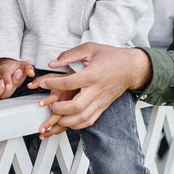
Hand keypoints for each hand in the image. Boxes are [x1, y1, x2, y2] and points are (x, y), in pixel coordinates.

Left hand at [31, 43, 151, 130]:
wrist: (131, 67)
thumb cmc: (111, 56)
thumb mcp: (90, 48)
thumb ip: (70, 55)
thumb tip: (53, 63)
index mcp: (93, 74)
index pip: (70, 83)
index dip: (53, 83)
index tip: (43, 83)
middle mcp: (97, 90)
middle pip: (76, 106)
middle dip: (59, 109)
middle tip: (49, 104)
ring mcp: (100, 101)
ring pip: (82, 118)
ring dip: (66, 120)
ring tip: (56, 115)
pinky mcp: (102, 107)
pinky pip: (89, 121)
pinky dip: (76, 124)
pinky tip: (68, 120)